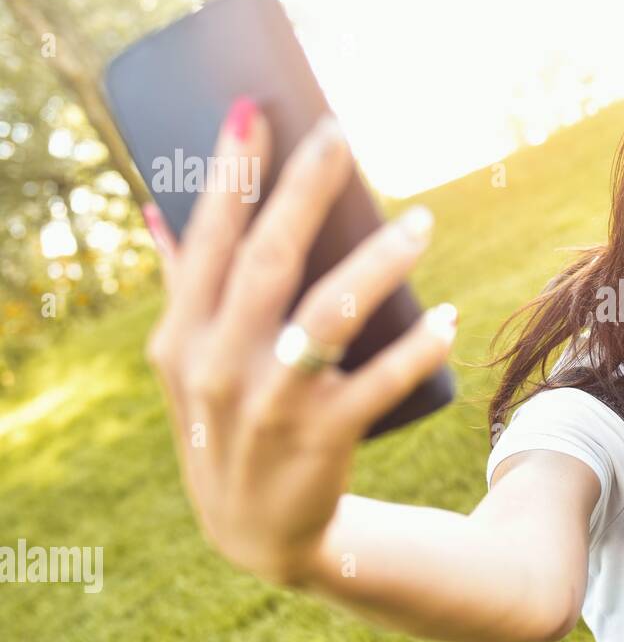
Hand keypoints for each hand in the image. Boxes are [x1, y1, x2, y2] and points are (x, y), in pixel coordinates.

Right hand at [141, 97, 457, 585]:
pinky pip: (379, 382)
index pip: (207, 242)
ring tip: (421, 222)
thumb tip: (159, 210)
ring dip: (379, 262)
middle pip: (269, 261)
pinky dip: (417, 347)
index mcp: (181, 337)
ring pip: (330, 315)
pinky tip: (445, 316)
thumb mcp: (188, 364)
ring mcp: (269, 404)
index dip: (229, 175)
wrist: (257, 532)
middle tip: (341, 136)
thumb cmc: (227, 423)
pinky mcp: (322, 438)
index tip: (252, 109)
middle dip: (304, 191)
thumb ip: (182, 289)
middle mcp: (217, 366)